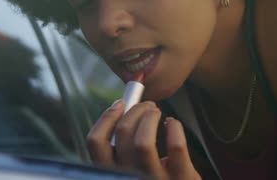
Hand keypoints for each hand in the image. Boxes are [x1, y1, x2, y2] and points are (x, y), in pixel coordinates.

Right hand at [87, 100, 201, 179]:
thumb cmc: (152, 176)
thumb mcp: (130, 166)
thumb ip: (123, 147)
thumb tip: (124, 108)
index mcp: (112, 172)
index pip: (95, 141)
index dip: (107, 117)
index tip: (120, 104)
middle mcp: (128, 177)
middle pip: (122, 133)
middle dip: (135, 110)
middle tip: (147, 105)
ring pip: (144, 142)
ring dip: (150, 117)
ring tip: (156, 112)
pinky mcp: (181, 179)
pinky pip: (175, 146)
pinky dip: (174, 127)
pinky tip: (172, 124)